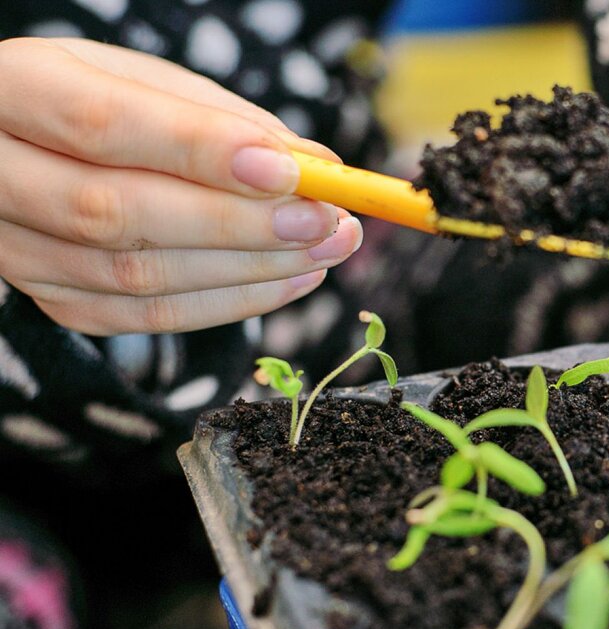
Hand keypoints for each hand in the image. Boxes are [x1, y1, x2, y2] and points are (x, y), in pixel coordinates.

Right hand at [0, 38, 360, 335]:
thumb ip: (223, 118)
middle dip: (240, 224)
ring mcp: (12, 245)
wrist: (21, 146)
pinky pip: (141, 316)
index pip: (100, 125)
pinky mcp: (46, 296)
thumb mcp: (146, 82)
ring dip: (250, 269)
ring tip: (327, 247)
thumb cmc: (96, 101)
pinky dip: (228, 303)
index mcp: (10, 87)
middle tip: (327, 221)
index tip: (293, 170)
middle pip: (116, 213)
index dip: (201, 151)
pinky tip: (291, 279)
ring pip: (133, 276)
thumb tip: (315, 164)